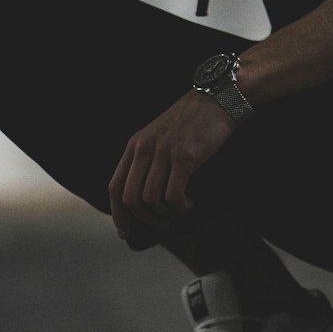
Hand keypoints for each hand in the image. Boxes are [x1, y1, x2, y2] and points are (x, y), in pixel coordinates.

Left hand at [108, 91, 237, 237]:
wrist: (217, 99)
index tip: (126, 233)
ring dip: (167, 213)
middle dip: (146, 219)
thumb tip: (143, 198)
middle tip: (164, 222)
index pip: (115, 187)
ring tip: (181, 209)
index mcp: (135, 145)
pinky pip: (173, 196)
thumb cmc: (192, 122)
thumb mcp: (159, 135)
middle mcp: (144, 148)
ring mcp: (163, 152)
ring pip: (152, 200)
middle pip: (132, 199)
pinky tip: (192, 201)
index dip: (118, 215)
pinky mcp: (184, 157)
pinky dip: (181, 206)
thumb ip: (148, 159)